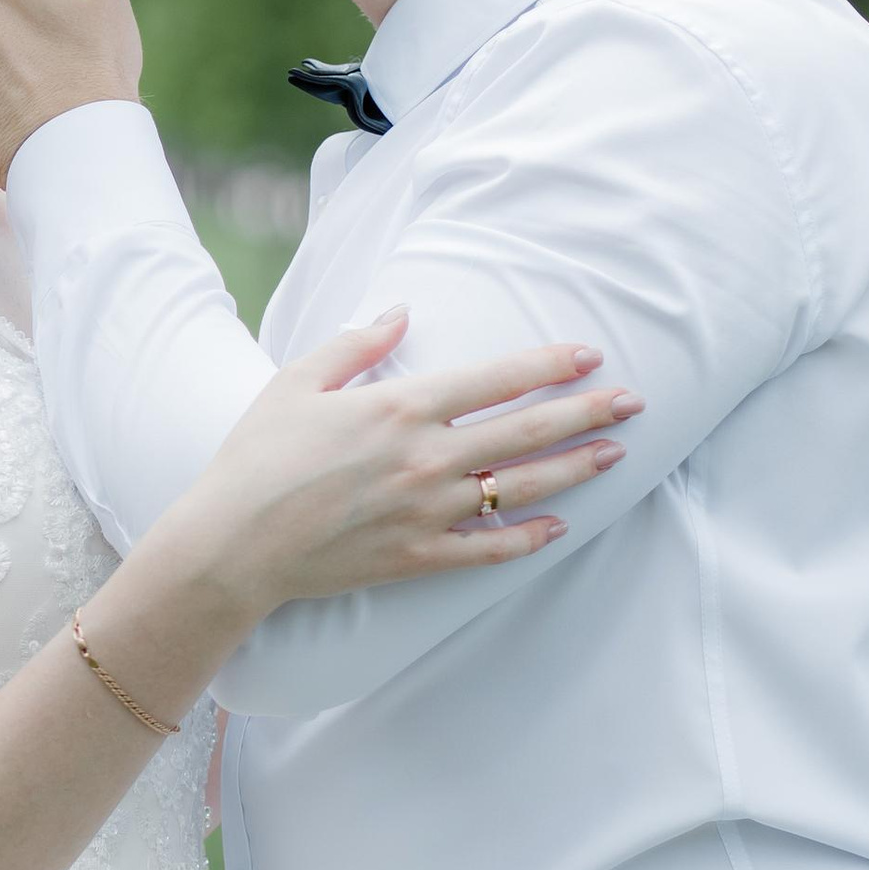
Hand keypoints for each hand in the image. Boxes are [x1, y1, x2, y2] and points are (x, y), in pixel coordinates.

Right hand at [148, 314, 641, 620]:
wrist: (234, 542)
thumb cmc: (258, 455)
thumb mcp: (298, 381)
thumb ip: (356, 344)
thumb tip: (402, 311)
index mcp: (399, 408)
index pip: (494, 379)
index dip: (548, 365)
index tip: (588, 354)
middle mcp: (425, 459)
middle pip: (524, 431)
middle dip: (586, 412)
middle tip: (634, 401)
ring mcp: (426, 512)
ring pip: (520, 488)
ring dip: (574, 468)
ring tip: (615, 454)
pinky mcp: (417, 558)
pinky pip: (488, 549)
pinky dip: (528, 538)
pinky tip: (560, 526)